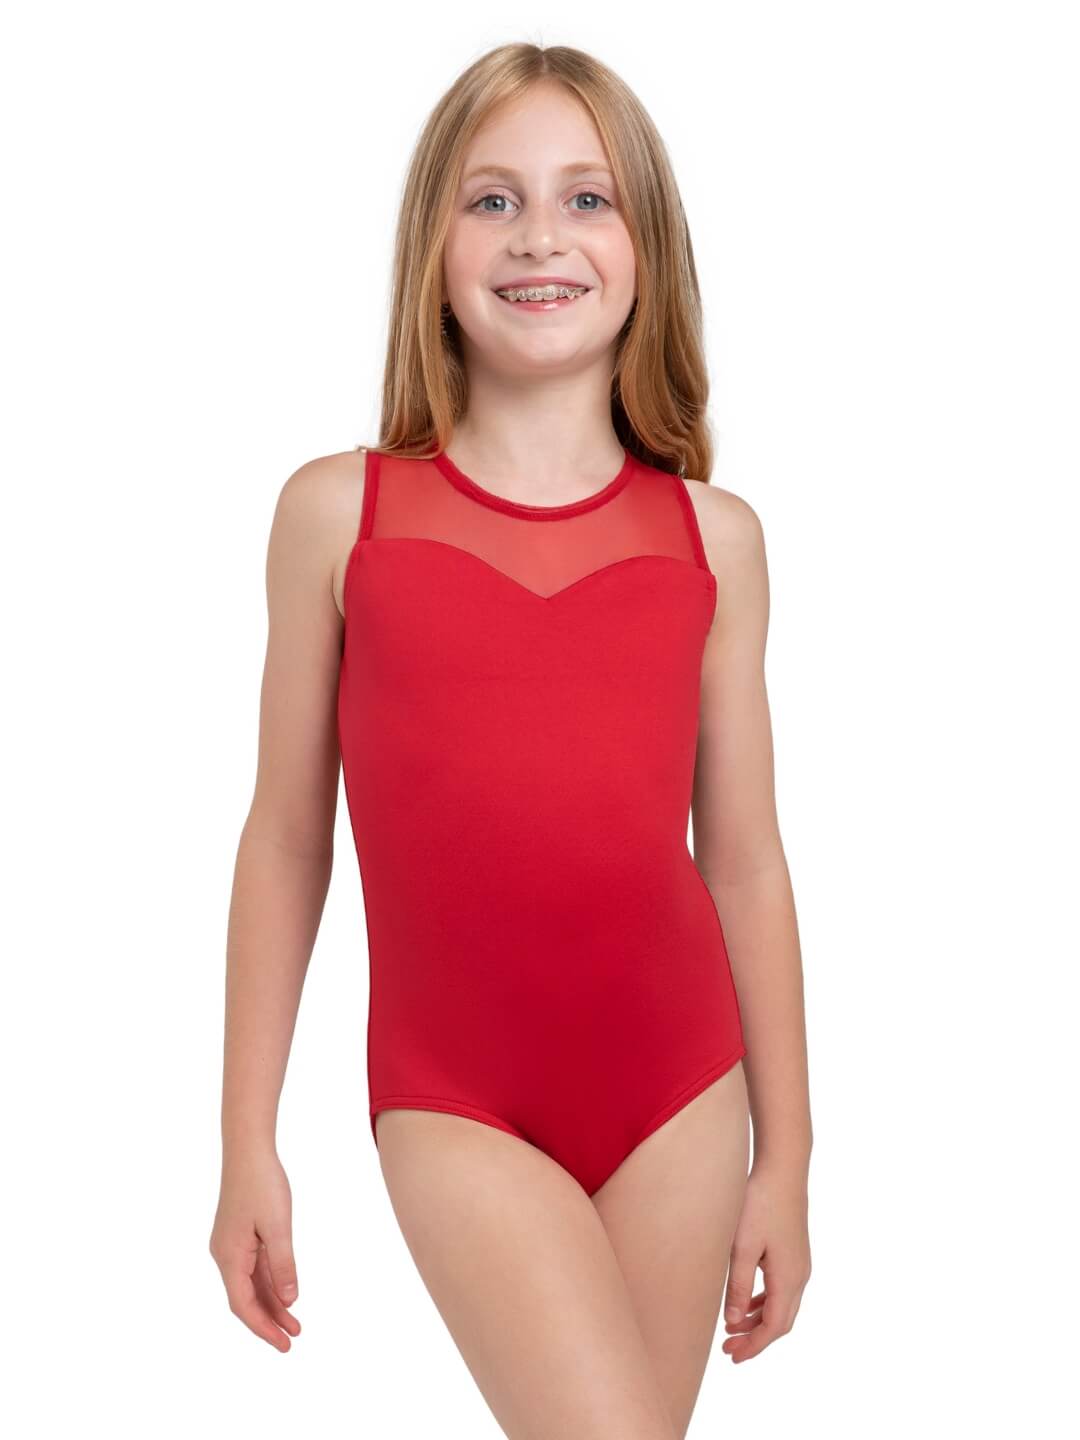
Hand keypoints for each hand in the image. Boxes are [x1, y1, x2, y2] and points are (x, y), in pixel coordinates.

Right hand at [209, 1148, 301, 1351]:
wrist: (247, 1150)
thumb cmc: (262, 1183)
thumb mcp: (278, 1226)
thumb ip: (283, 1265)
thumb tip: (289, 1301)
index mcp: (229, 1256)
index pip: (243, 1304)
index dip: (263, 1328)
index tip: (283, 1344)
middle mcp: (224, 1255)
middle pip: (246, 1298)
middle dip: (268, 1320)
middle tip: (292, 1340)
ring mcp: (230, 1245)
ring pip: (250, 1284)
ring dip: (271, 1303)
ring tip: (295, 1323)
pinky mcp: (238, 1235)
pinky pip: (253, 1267)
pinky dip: (268, 1282)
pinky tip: (285, 1294)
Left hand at [721, 1157, 810, 1362]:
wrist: (782, 1169)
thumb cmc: (760, 1203)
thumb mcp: (742, 1247)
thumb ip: (737, 1286)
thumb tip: (733, 1322)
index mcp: (789, 1278)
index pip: (774, 1327)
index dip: (754, 1346)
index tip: (732, 1356)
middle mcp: (800, 1275)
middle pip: (781, 1321)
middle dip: (756, 1338)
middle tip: (728, 1349)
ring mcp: (800, 1263)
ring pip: (782, 1305)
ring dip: (759, 1321)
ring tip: (733, 1329)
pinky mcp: (794, 1252)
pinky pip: (781, 1289)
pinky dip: (764, 1302)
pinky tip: (746, 1302)